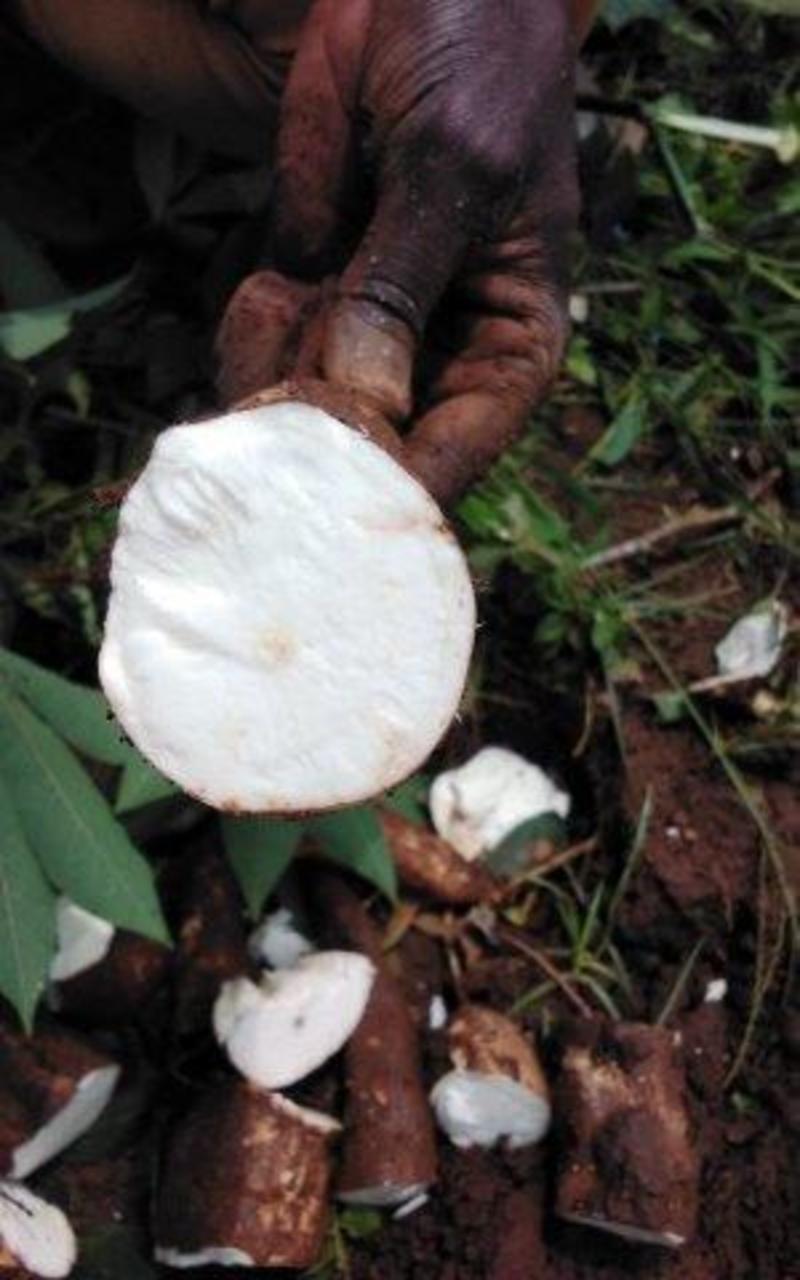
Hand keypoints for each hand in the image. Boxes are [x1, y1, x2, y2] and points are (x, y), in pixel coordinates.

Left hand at [219, 0, 579, 504]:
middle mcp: (439, 347)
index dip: (403, 487)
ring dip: (276, 385)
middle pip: (378, 442)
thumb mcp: (450, 170)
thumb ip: (400, 287)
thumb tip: (360, 405)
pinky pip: (266, 341)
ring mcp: (369, 319)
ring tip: (282, 313)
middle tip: (273, 443)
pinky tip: (264, 297)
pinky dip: (250, 333)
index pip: (461, 445)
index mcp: (509, 339)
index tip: (338, 516)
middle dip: (322, 444)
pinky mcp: (308, 279)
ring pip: (311, 402)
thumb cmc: (478, 64)